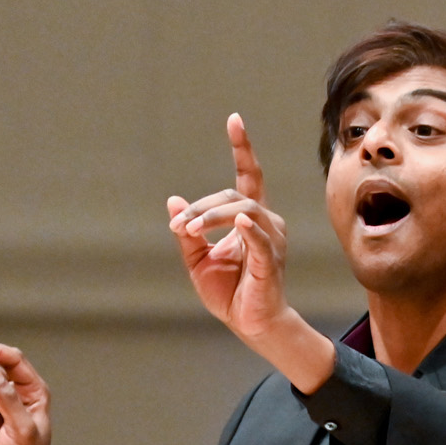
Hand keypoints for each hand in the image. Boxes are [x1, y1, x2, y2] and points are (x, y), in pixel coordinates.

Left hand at [168, 113, 291, 342]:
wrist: (250, 324)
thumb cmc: (230, 293)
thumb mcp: (198, 259)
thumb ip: (188, 231)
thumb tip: (173, 201)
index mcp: (249, 219)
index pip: (249, 176)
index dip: (242, 149)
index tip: (234, 120)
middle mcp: (265, 223)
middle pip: (233, 196)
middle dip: (201, 208)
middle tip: (179, 226)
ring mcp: (272, 240)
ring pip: (244, 211)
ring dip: (212, 217)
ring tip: (189, 230)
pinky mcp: (271, 260)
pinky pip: (260, 239)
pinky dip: (248, 230)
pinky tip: (238, 225)